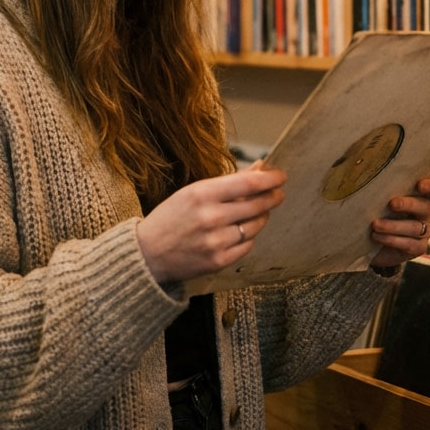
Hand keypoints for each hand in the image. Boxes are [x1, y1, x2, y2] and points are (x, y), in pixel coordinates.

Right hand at [136, 162, 285, 284]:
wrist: (148, 253)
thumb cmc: (172, 217)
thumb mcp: (194, 192)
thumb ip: (228, 182)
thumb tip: (259, 168)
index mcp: (202, 194)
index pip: (248, 183)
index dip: (270, 179)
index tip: (281, 176)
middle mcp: (211, 217)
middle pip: (257, 204)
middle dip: (272, 197)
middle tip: (278, 194)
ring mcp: (216, 241)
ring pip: (255, 226)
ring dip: (262, 217)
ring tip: (258, 212)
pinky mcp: (219, 261)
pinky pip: (247, 245)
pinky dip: (249, 236)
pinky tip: (242, 231)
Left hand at [369, 176, 429, 269]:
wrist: (370, 241)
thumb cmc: (375, 211)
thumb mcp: (377, 198)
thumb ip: (379, 187)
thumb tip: (362, 172)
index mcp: (419, 195)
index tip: (419, 185)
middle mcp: (424, 212)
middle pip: (425, 206)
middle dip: (408, 204)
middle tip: (391, 204)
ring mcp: (423, 230)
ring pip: (415, 227)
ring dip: (394, 226)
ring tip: (375, 225)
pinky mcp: (418, 247)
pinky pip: (410, 244)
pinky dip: (392, 240)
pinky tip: (377, 237)